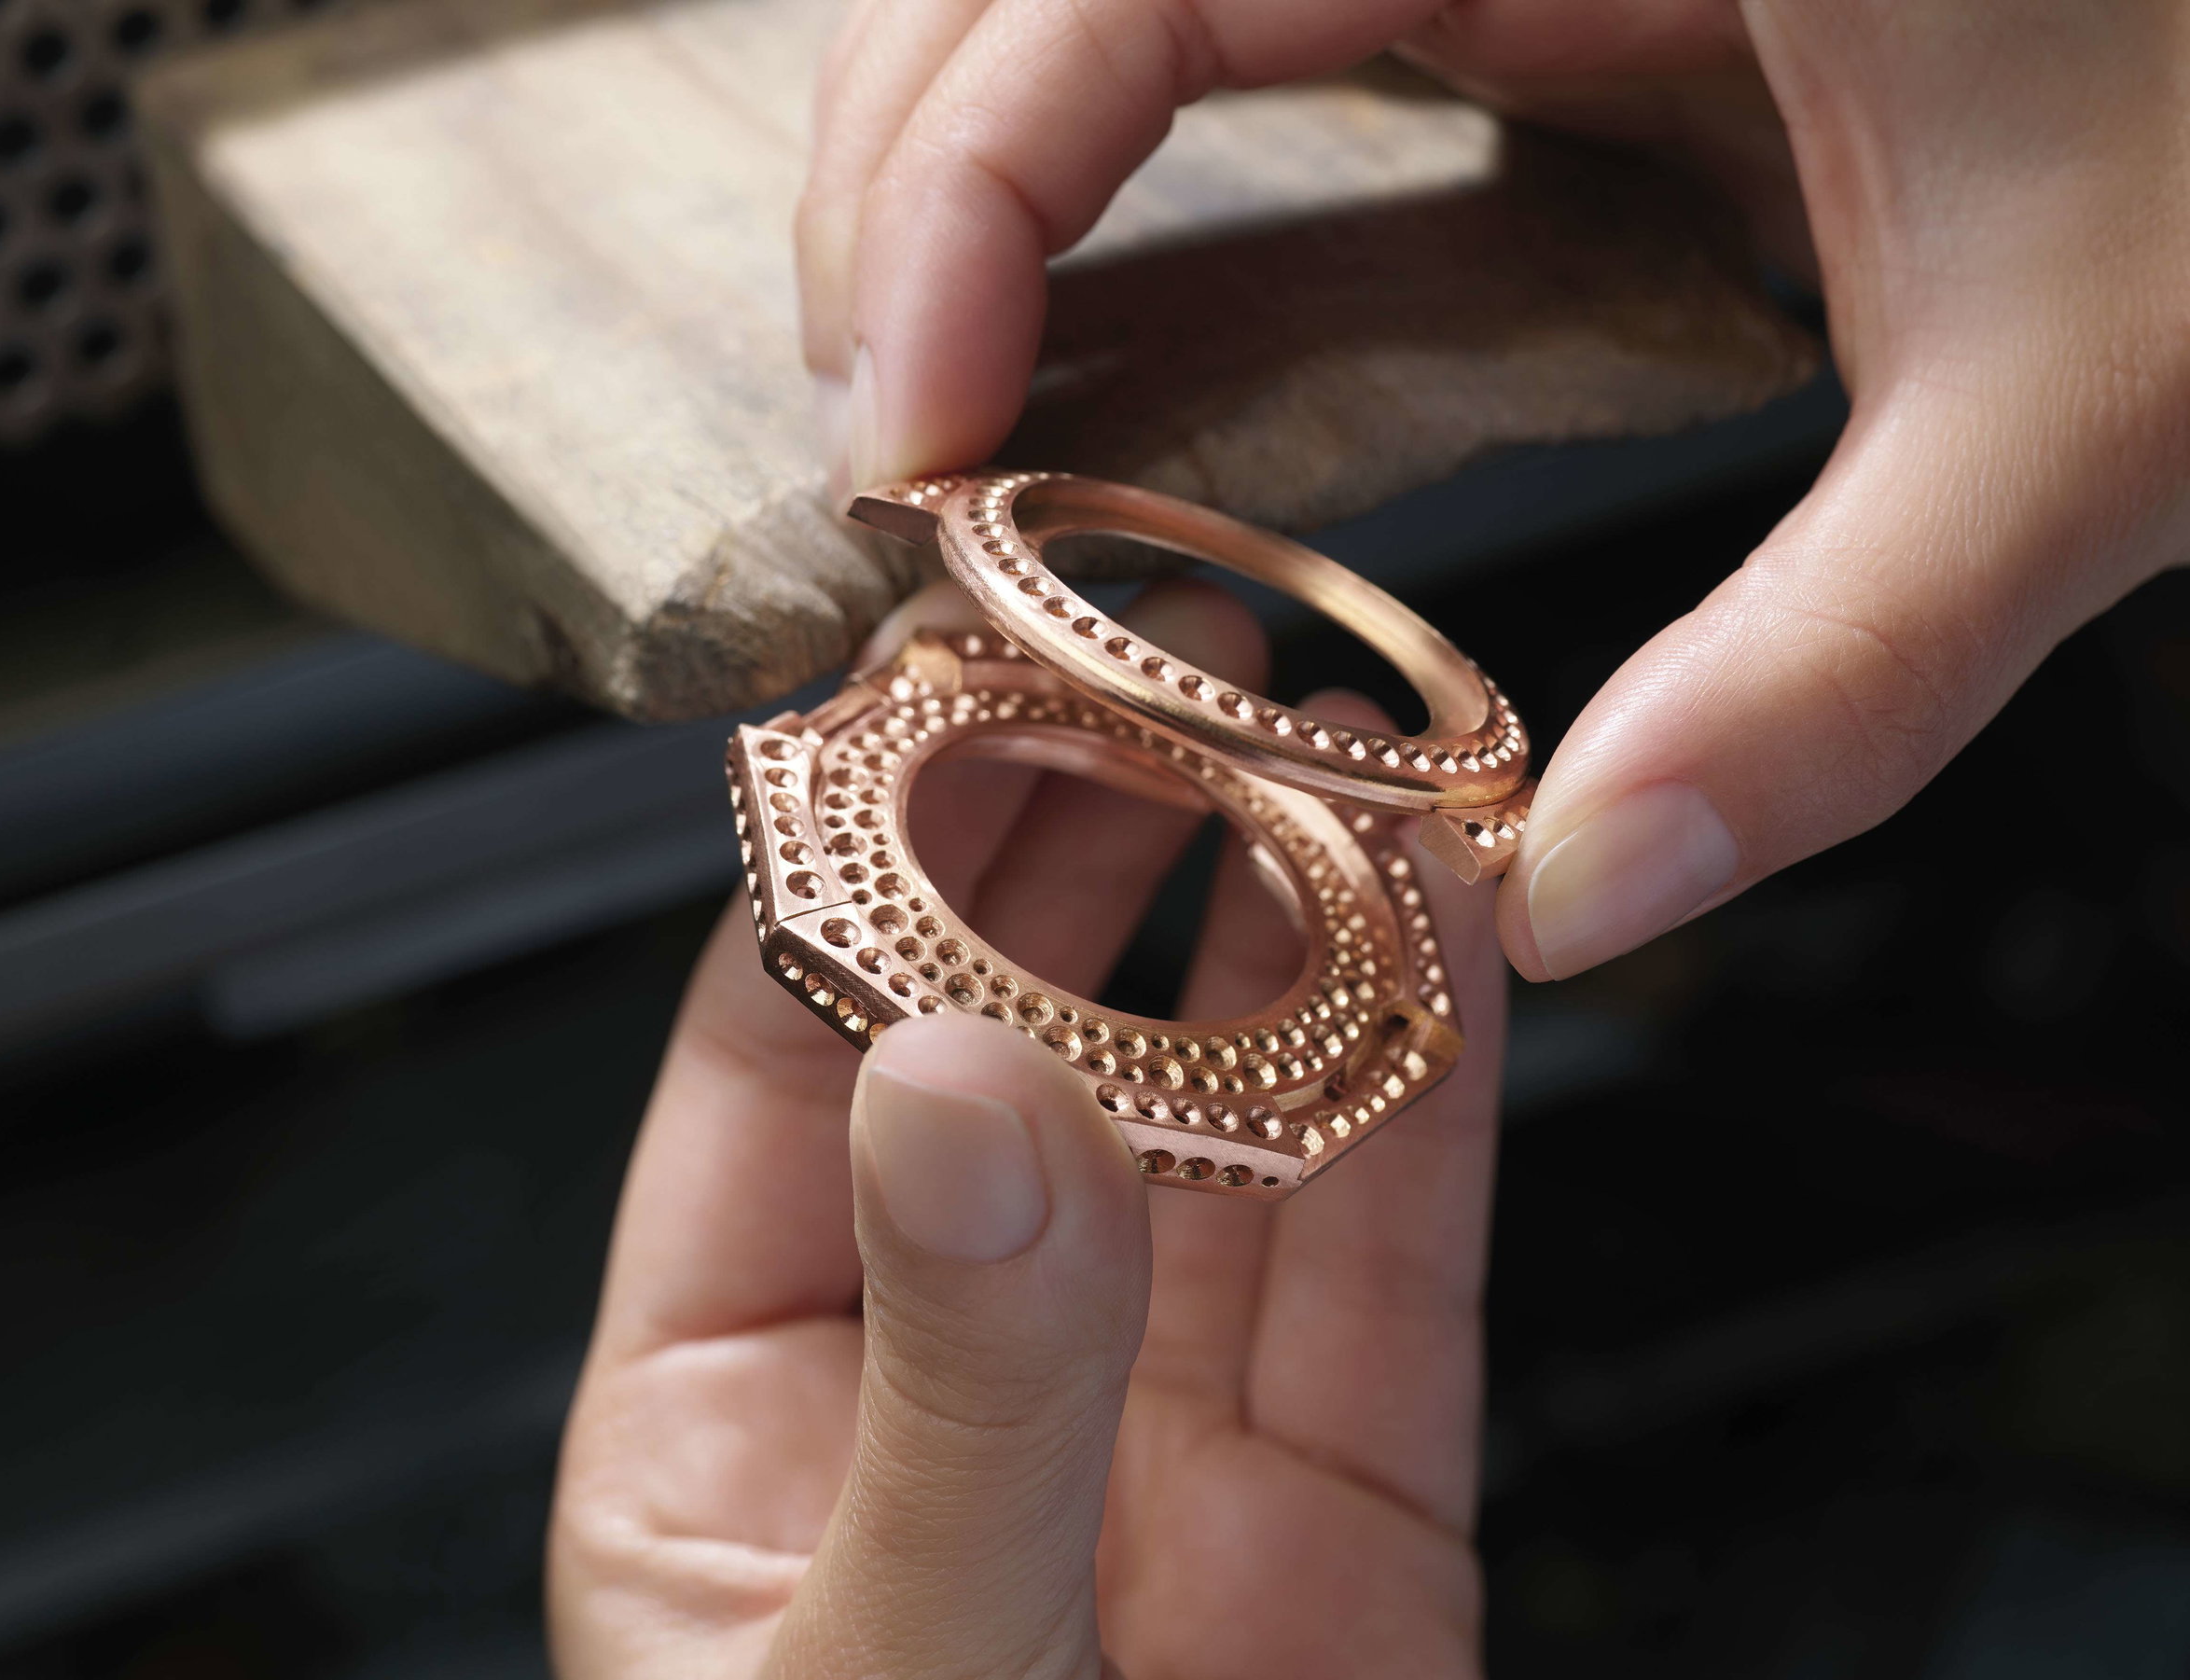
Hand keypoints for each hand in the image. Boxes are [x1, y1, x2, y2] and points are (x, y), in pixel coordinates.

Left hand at [547, 583, 1504, 1677]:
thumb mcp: (892, 1668)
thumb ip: (953, 1385)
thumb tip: (965, 1085)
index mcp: (737, 1420)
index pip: (782, 1058)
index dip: (863, 855)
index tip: (937, 681)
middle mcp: (953, 1387)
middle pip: (1016, 1045)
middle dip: (1085, 835)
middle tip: (1144, 649)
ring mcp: (1159, 1440)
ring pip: (1225, 1120)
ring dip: (1277, 919)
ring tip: (1310, 731)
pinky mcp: (1347, 1500)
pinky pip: (1393, 1258)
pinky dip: (1432, 1084)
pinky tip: (1445, 925)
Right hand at [798, 0, 2189, 979]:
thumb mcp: (2089, 402)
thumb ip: (1839, 665)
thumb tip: (1584, 896)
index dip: (958, 179)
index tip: (915, 430)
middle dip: (911, 180)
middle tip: (888, 451)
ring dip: (977, 180)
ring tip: (938, 415)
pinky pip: (1232, 50)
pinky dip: (1106, 192)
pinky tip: (1081, 354)